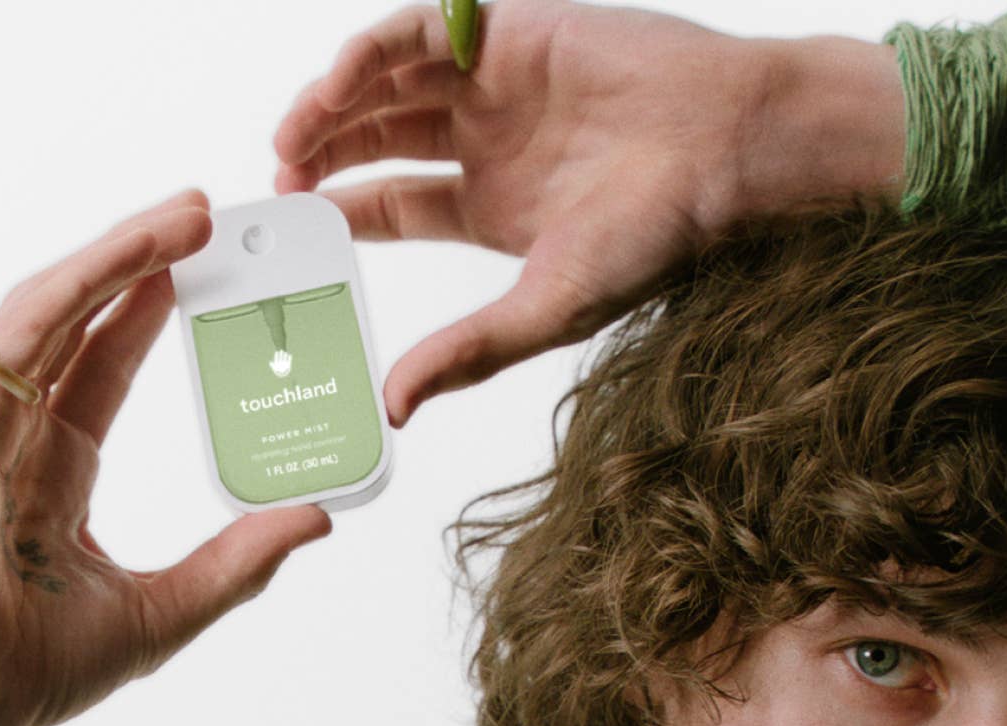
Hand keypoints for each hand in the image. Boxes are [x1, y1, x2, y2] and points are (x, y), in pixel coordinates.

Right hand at [0, 188, 333, 725]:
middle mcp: (14, 437)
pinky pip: (30, 326)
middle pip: (82, 323)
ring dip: (123, 251)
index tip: (212, 275)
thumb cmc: (32, 673)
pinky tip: (142, 250)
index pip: (107, 370)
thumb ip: (237, 562)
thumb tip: (315, 517)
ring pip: (56, 306)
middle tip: (213, 217)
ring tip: (191, 212)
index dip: (152, 314)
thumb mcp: (165, 611)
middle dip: (143, 263)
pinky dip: (88, 279)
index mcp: (54, 477)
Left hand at [272, 0, 887, 428]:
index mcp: (490, 205)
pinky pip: (419, 31)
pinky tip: (335, 88)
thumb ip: (467, 353)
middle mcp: (487, 139)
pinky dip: (370, 54)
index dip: (339, 213)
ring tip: (293, 140)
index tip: (294, 232)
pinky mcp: (509, 28)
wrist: (727, 145)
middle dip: (324, 154)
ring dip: (333, 105)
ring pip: (388, 83)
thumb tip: (393, 407)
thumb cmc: (657, 232)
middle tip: (280, 182)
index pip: (392, 203)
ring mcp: (496, 80)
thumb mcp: (544, 309)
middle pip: (377, 137)